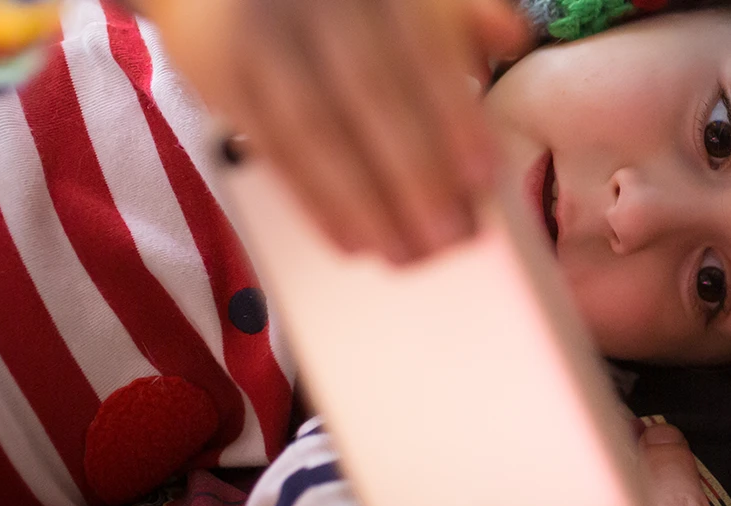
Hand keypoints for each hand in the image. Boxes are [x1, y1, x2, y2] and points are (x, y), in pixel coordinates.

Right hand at [139, 0, 530, 262]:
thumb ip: (454, 14)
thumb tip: (510, 39)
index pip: (422, 50)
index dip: (455, 115)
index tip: (482, 176)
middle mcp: (320, 3)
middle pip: (372, 95)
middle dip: (414, 173)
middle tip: (449, 238)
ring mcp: (265, 35)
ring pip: (318, 129)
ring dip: (363, 201)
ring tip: (402, 254)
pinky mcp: (220, 72)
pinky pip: (272, 147)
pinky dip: (312, 199)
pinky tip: (348, 239)